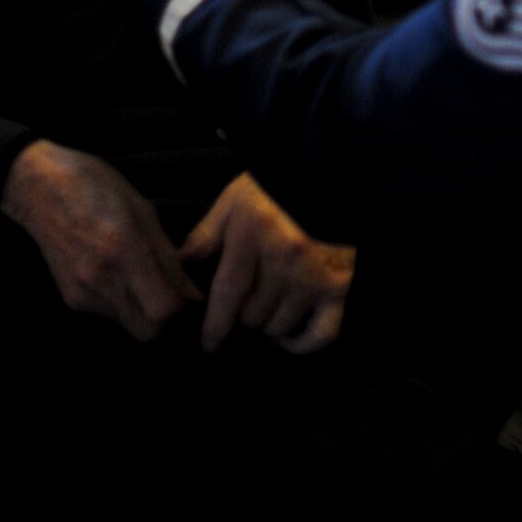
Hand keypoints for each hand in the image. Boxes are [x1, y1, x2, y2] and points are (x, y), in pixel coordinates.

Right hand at [1, 140, 201, 339]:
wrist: (40, 188)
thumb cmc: (96, 186)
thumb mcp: (143, 210)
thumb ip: (168, 257)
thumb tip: (191, 293)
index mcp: (125, 249)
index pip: (164, 310)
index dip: (181, 306)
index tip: (185, 292)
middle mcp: (102, 278)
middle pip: (147, 332)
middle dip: (163, 320)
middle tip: (166, 293)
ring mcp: (83, 292)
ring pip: (127, 325)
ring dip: (141, 311)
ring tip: (138, 277)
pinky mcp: (70, 299)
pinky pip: (107, 315)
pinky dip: (120, 303)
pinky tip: (116, 275)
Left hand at [179, 172, 354, 354]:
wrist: (330, 177)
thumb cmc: (277, 186)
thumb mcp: (235, 201)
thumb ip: (206, 236)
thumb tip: (180, 270)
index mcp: (256, 234)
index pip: (228, 293)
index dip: (215, 324)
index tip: (209, 343)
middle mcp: (286, 259)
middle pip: (252, 315)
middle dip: (242, 315)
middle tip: (242, 305)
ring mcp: (315, 276)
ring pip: (278, 326)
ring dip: (267, 324)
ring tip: (264, 309)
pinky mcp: (340, 286)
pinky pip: (321, 333)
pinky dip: (302, 343)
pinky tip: (287, 339)